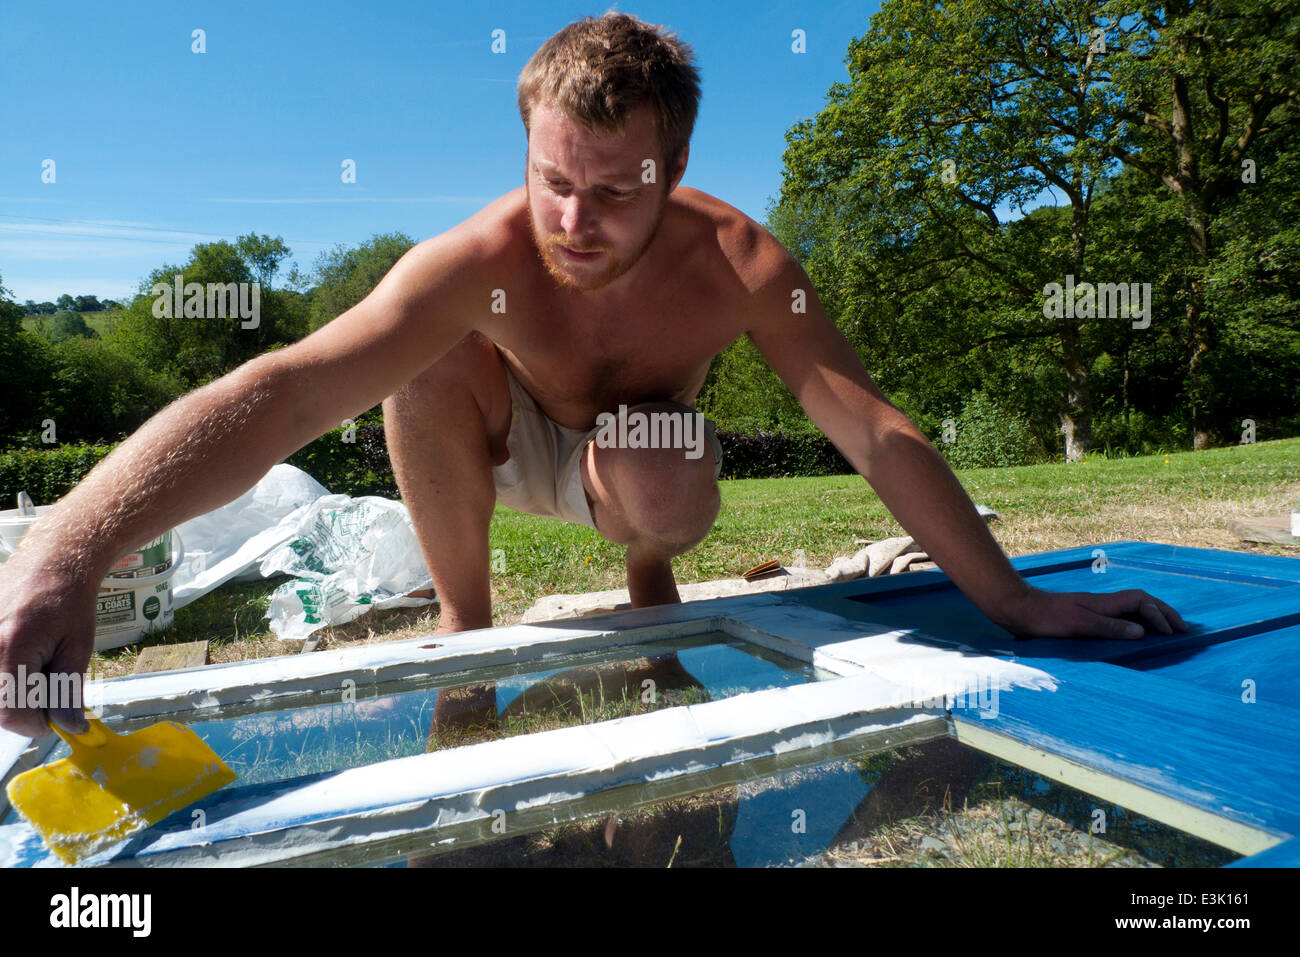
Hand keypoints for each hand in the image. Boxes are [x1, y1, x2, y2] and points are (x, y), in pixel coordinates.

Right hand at [0, 554, 98, 738]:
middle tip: (47, 691)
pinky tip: (22, 661)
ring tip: (35, 670)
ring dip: (12, 694)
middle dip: (23, 710)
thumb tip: (70, 727)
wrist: (51, 562)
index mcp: (10, 649)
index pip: (11, 713)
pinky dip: (4, 677)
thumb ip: (68, 690)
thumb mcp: (77, 647)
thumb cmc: (68, 600)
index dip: (35, 726)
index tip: (53, 722)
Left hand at [992, 584, 1188, 640]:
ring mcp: (1094, 607)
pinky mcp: (1084, 614)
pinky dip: (1134, 620)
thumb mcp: (1080, 625)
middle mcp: (1102, 602)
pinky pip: (1119, 614)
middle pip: (1142, 601)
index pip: (1142, 603)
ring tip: (1167, 629)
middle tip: (1184, 628)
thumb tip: (1142, 631)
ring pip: (1131, 606)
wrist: (1019, 608)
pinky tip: (1135, 630)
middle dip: (1164, 613)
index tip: (1173, 633)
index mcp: (1105, 603)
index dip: (1160, 615)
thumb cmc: (1047, 619)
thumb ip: (1111, 627)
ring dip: (1152, 616)